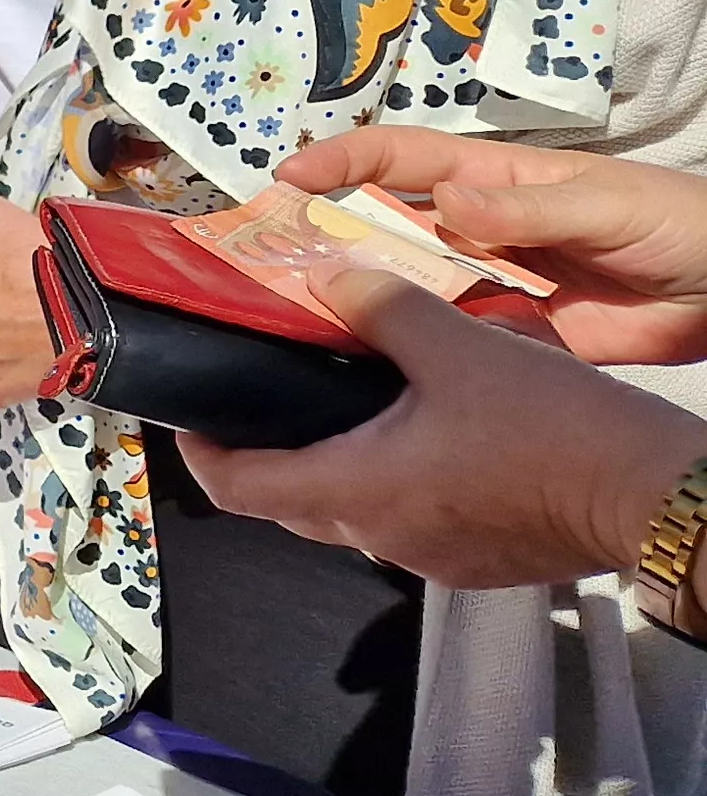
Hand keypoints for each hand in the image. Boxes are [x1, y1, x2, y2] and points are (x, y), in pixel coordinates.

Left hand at [182, 268, 706, 588]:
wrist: (648, 491)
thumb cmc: (548, 424)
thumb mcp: (456, 346)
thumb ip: (382, 308)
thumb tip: (328, 278)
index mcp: (357, 489)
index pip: (240, 489)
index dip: (202, 456)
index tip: (190, 422)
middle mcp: (383, 536)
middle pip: (293, 505)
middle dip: (270, 458)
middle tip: (268, 402)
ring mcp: (434, 556)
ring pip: (357, 515)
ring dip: (341, 467)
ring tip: (349, 406)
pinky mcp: (481, 560)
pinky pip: (415, 523)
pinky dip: (400, 484)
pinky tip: (425, 438)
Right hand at [278, 128, 706, 364]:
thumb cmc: (673, 224)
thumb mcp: (604, 205)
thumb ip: (525, 208)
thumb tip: (446, 204)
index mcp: (493, 179)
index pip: (400, 160)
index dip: (341, 162)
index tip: (287, 180)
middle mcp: (477, 229)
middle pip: (387, 225)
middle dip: (326, 234)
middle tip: (267, 263)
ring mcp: (491, 283)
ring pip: (407, 285)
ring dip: (356, 296)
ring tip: (295, 318)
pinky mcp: (512, 335)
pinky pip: (448, 338)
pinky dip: (406, 348)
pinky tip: (364, 363)